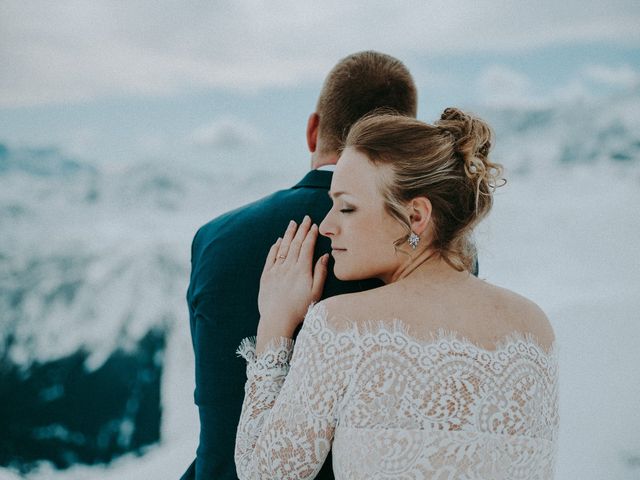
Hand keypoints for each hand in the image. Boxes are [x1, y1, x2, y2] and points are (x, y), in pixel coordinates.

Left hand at [256, 216, 327, 351]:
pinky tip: (279, 240)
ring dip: (289, 234)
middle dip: (302, 229)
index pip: (307, 247)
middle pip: (296, 243)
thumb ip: (320, 273)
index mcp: (302, 270)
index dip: (311, 234)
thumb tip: (324, 256)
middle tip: (305, 218)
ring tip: (293, 223)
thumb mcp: (316, 293)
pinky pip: (271, 257)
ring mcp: (276, 270)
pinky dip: (275, 247)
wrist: (276, 320)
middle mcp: (288, 266)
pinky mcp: (266, 275)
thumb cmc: (299, 309)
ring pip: (283, 247)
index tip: (314, 225)